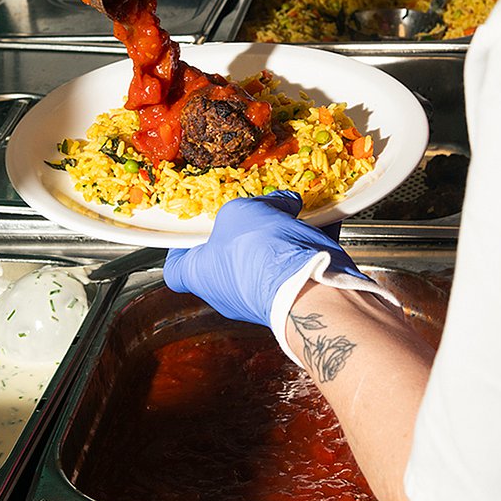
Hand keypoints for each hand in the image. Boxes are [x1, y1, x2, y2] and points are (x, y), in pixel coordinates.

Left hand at [163, 191, 369, 329]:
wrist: (305, 283)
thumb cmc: (256, 251)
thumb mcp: (239, 212)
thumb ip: (253, 207)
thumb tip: (277, 204)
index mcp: (201, 275)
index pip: (177, 270)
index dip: (180, 250)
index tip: (189, 234)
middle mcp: (227, 292)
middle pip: (229, 257)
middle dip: (246, 231)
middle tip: (259, 209)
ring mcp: (260, 296)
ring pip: (267, 259)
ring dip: (281, 234)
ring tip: (296, 209)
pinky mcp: (293, 294)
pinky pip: (299, 262)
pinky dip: (310, 241)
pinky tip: (324, 218)